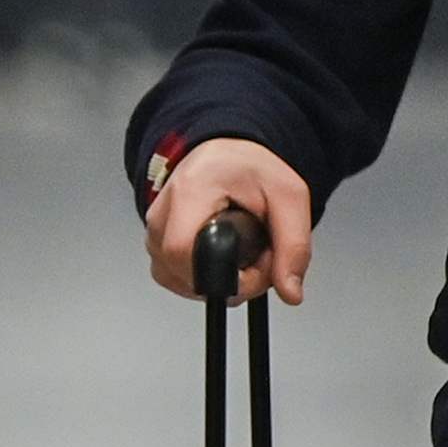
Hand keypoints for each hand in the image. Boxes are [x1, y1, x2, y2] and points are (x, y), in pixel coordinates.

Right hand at [144, 137, 314, 305]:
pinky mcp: (155, 239)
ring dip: (214, 281)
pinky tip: (220, 258)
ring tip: (239, 255)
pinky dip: (199, 275)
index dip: (222, 277)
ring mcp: (153, 227)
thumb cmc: (250, 168)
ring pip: (175, 279)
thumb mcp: (289, 198)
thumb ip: (294, 246)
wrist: (227, 153)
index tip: (252, 270)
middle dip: (227, 282)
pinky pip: (171, 274)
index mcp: (192, 190)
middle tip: (255, 259)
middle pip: (181, 273)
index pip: (184, 253)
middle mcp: (163, 210)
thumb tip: (290, 292)